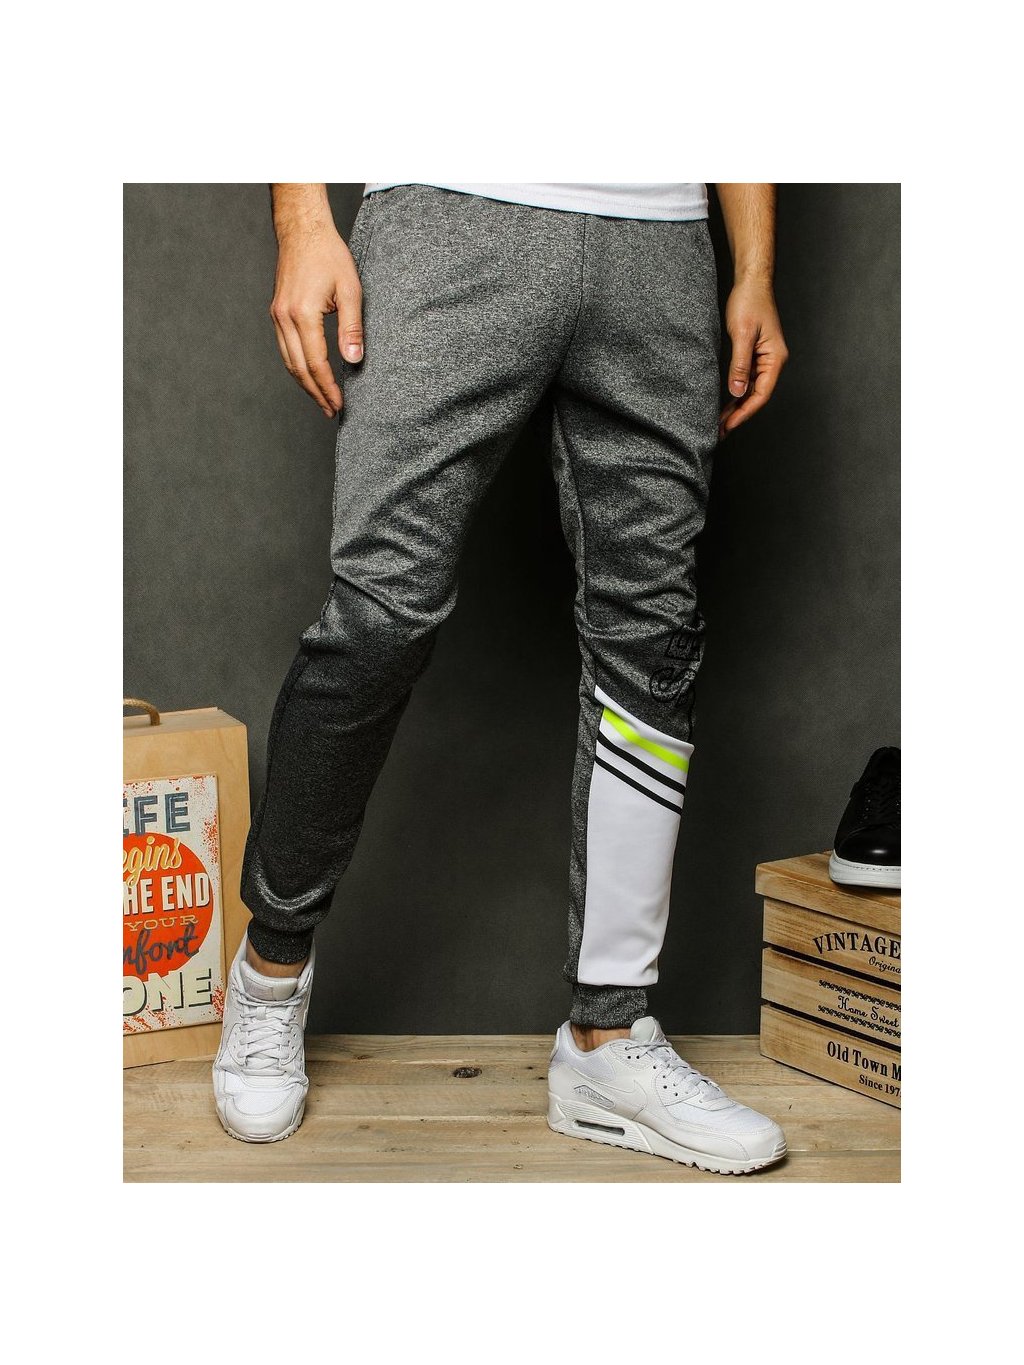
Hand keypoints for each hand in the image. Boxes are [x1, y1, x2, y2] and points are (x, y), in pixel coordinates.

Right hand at [269, 224, 363, 417]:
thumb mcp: (350, 291)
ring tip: (321, 400)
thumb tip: (354, 360)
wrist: (302, 231)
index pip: (316, 363)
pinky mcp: (277, 312)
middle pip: (298, 368)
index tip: (339, 404)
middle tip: (331, 411)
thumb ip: (352, 328)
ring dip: (304, 384)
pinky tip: (309, 375)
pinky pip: (284, 348)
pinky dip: (296, 366)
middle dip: (315, 393)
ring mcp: (277, 316)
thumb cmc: (329, 256)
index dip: (328, 387)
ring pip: (288, 361)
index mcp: (303, 314)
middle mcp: (284, 318)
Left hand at [719, 279, 788, 438]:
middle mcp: (773, 361)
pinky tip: (726, 402)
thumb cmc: (749, 302)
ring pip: (751, 389)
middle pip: (757, 395)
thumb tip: (737, 392)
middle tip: (720, 431)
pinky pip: (747, 379)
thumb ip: (740, 364)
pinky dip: (736, 392)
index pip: (761, 394)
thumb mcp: (741, 334)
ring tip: (720, 422)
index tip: (729, 425)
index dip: (745, 412)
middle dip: (739, 414)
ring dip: (737, 406)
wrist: (751, 281)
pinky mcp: (755, 354)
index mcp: (775, 358)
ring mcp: (765, 358)